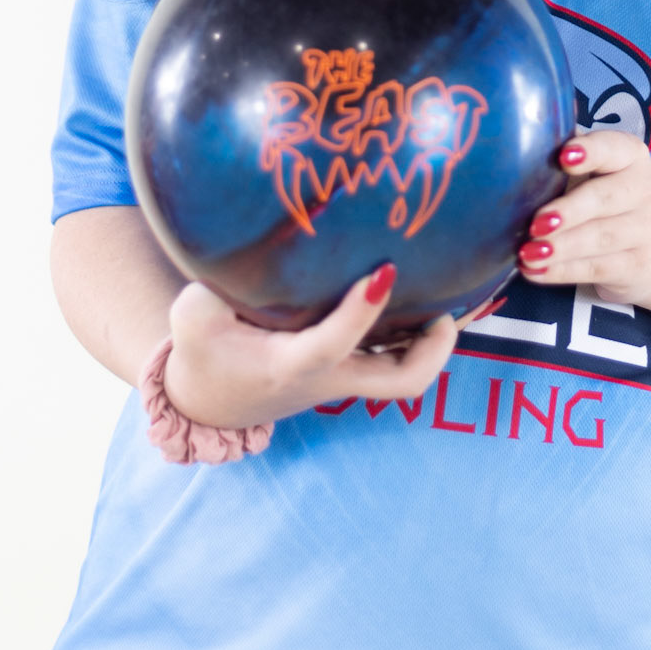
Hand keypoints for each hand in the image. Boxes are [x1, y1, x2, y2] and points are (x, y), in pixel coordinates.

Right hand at [162, 264, 466, 429]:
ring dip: (435, 341)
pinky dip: (418, 333)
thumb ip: (207, 291)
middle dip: (435, 349)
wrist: (208, 402)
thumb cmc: (203, 354)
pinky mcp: (349, 370)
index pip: (333, 344)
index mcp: (290, 365)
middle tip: (447, 304)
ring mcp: (344, 379)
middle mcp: (329, 378)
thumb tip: (246, 248)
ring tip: (459, 291)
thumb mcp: (190, 318)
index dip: (361, 311)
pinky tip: (434, 292)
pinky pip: (395, 356)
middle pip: (401, 383)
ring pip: (406, 375)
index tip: (385, 271)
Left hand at [517, 132, 650, 308]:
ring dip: (561, 247)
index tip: (562, 157)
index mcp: (630, 156)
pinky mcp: (635, 265)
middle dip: (569, 211)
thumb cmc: (609, 195)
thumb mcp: (600, 171)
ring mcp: (644, 231)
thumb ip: (567, 160)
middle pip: (605, 199)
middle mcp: (643, 191)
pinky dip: (561, 271)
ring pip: (600, 238)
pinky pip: (595, 269)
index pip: (613, 148)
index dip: (590, 152)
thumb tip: (514, 155)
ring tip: (528, 253)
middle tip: (537, 223)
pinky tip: (534, 271)